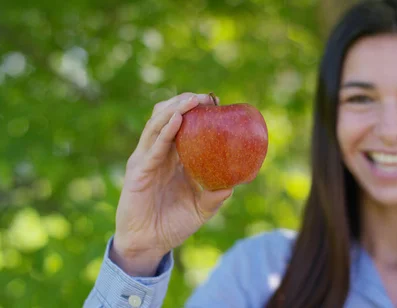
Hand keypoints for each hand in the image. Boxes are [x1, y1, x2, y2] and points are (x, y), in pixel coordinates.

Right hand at [110, 93, 233, 275]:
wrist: (148, 244)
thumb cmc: (174, 224)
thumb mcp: (202, 208)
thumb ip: (216, 194)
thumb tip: (236, 181)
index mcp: (172, 157)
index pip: (181, 124)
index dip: (196, 110)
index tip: (216, 101)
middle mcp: (158, 153)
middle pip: (167, 116)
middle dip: (185, 102)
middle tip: (206, 97)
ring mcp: (146, 159)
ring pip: (157, 124)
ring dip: (175, 108)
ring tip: (193, 100)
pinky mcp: (138, 170)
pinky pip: (153, 146)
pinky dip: (165, 131)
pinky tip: (177, 120)